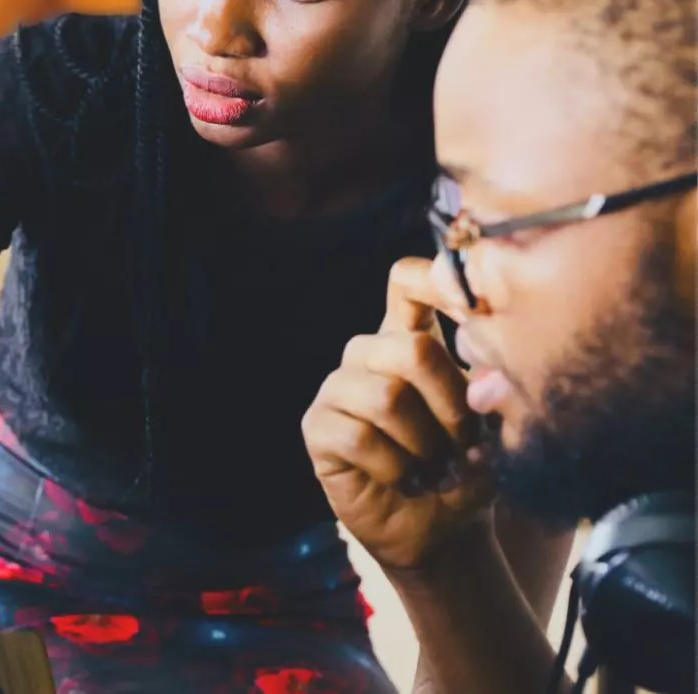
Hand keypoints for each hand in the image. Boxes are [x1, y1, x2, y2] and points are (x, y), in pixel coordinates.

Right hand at [301, 258, 494, 571]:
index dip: (435, 280)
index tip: (474, 308)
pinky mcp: (318, 428)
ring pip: (387, 397)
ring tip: (439, 470)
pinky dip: (397, 468)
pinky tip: (407, 481)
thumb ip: (489, 391)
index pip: (407, 281)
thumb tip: (484, 382)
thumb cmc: (468, 468)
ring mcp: (338, 389)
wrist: (441, 530)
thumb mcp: (492, 426)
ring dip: (427, 445)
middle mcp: (369, 354)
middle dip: (453, 406)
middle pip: (412, 348)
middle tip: (465, 445)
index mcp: (410, 338)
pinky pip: (358, 436)